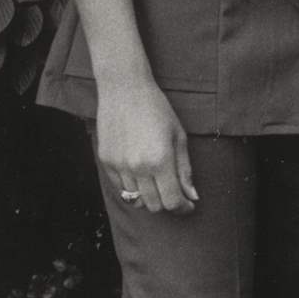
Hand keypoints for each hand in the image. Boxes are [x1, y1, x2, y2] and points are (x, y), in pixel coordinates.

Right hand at [96, 76, 197, 214]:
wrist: (124, 90)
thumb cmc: (157, 110)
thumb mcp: (178, 137)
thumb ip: (185, 170)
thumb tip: (192, 196)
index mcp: (160, 160)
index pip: (172, 201)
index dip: (183, 208)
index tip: (188, 205)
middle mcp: (137, 167)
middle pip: (154, 205)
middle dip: (168, 203)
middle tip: (175, 193)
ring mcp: (119, 166)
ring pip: (136, 200)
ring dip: (150, 197)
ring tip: (158, 183)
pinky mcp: (106, 162)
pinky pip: (120, 188)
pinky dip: (133, 189)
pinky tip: (142, 176)